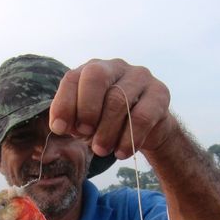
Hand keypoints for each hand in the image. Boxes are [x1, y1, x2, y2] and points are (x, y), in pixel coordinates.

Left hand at [49, 59, 171, 159]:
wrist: (148, 129)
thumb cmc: (108, 123)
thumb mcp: (86, 122)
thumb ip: (72, 121)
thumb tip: (60, 126)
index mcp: (92, 70)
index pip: (72, 78)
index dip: (64, 104)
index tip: (60, 129)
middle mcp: (115, 66)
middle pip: (96, 77)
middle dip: (86, 110)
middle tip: (84, 135)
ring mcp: (139, 77)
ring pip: (118, 100)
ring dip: (106, 131)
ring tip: (101, 150)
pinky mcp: (159, 93)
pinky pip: (142, 116)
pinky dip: (128, 139)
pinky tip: (121, 153)